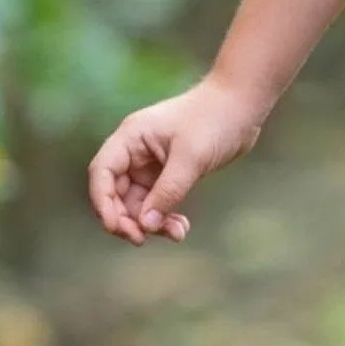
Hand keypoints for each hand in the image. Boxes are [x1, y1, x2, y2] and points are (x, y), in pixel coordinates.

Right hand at [87, 74, 266, 244]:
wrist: (242, 106)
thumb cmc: (215, 120)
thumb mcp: (191, 157)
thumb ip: (168, 191)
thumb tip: (146, 224)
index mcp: (131, 138)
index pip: (102, 173)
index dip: (102, 202)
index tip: (116, 227)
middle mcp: (135, 151)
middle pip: (116, 193)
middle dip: (127, 218)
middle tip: (143, 239)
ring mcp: (151, 163)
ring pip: (138, 202)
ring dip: (151, 222)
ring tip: (177, 233)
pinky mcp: (169, 173)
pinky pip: (158, 201)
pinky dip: (165, 216)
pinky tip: (181, 227)